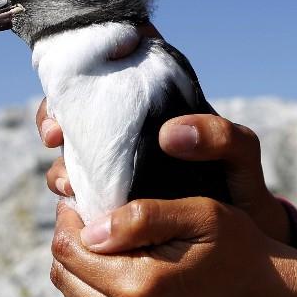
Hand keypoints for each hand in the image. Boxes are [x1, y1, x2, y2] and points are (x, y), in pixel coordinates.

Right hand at [36, 24, 290, 243]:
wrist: (242, 240)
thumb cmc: (242, 187)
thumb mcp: (241, 154)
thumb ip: (219, 136)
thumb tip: (167, 134)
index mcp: (162, 102)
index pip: (118, 62)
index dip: (89, 55)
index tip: (76, 72)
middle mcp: (134, 128)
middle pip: (79, 106)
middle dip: (56, 113)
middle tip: (54, 132)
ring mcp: (120, 162)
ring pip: (72, 149)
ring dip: (60, 160)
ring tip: (68, 181)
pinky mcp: (111, 197)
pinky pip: (78, 187)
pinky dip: (67, 190)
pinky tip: (73, 202)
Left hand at [49, 197, 296, 296]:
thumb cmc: (237, 245)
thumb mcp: (200, 213)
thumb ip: (143, 216)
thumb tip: (89, 231)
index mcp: (141, 286)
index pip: (69, 249)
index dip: (70, 218)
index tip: (85, 199)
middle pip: (65, 276)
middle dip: (71, 242)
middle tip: (93, 218)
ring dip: (83, 268)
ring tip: (109, 243)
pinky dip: (98, 292)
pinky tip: (124, 270)